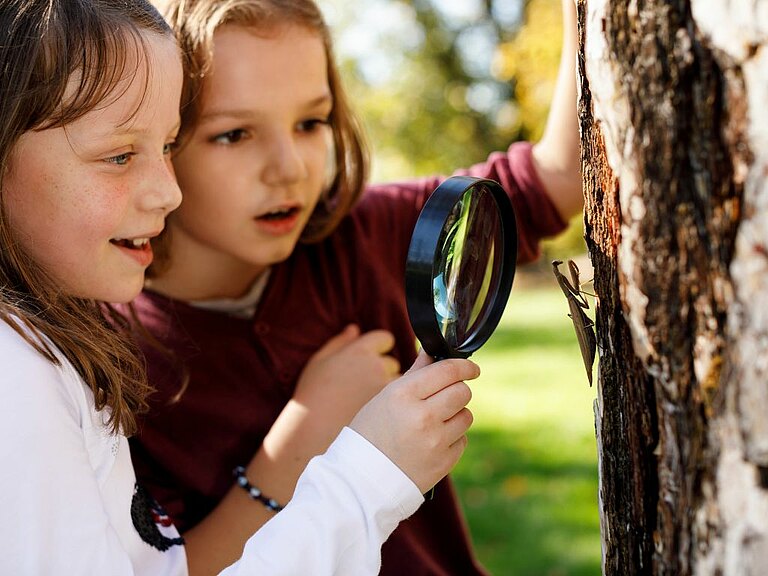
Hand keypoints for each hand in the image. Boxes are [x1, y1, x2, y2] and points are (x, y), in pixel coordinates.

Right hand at [294, 324, 399, 423]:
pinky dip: (390, 407)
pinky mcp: (391, 409)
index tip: (371, 359)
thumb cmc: (312, 394)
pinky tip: (373, 414)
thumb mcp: (320, 362)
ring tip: (366, 402)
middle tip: (364, 386)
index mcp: (360, 351)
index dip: (379, 348)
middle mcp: (377, 366)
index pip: (385, 339)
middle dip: (383, 371)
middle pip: (392, 362)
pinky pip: (398, 403)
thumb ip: (340, 343)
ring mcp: (386, 388)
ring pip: (397, 384)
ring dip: (388, 389)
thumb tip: (354, 329)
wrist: (313, 430)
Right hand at [350, 351, 478, 492]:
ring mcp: (435, 441)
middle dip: (457, 390)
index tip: (471, 368)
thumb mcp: (386, 396)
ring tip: (433, 422)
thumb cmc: (371, 431)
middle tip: (445, 396)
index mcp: (404, 394)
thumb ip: (415, 372)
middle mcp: (422, 416)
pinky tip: (432, 441)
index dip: (465, 367)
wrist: (363, 478)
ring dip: (455, 415)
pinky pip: (462, 439)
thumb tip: (433, 352)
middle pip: (462, 392)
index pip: (448, 371)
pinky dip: (451, 438)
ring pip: (466, 416)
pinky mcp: (444, 462)